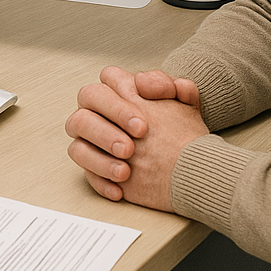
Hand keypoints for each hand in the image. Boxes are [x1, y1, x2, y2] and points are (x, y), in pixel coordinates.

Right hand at [64, 66, 206, 210]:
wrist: (192, 166)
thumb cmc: (181, 131)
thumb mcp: (184, 103)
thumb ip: (165, 84)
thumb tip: (141, 81)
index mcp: (120, 92)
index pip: (105, 82)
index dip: (118, 102)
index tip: (142, 125)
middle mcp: (100, 114)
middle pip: (85, 111)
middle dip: (105, 129)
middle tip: (130, 147)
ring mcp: (94, 142)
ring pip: (78, 145)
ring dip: (99, 158)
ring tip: (125, 171)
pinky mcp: (96, 168)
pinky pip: (87, 175)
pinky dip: (102, 182)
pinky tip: (120, 189)